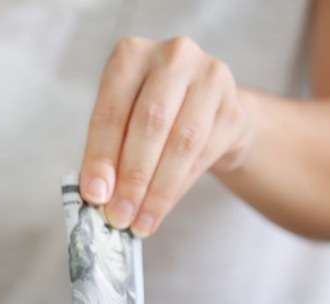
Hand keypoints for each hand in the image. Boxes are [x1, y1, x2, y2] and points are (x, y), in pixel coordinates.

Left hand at [79, 36, 253, 237]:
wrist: (206, 111)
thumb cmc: (151, 118)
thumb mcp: (121, 124)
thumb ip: (107, 153)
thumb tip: (98, 196)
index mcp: (131, 55)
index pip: (112, 112)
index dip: (101, 158)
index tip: (95, 196)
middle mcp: (173, 57)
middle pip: (150, 124)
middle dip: (132, 178)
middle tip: (119, 216)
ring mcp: (210, 78)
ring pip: (181, 143)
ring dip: (158, 190)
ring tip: (140, 222)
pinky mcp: (234, 107)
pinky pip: (203, 155)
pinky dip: (178, 188)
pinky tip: (161, 209)